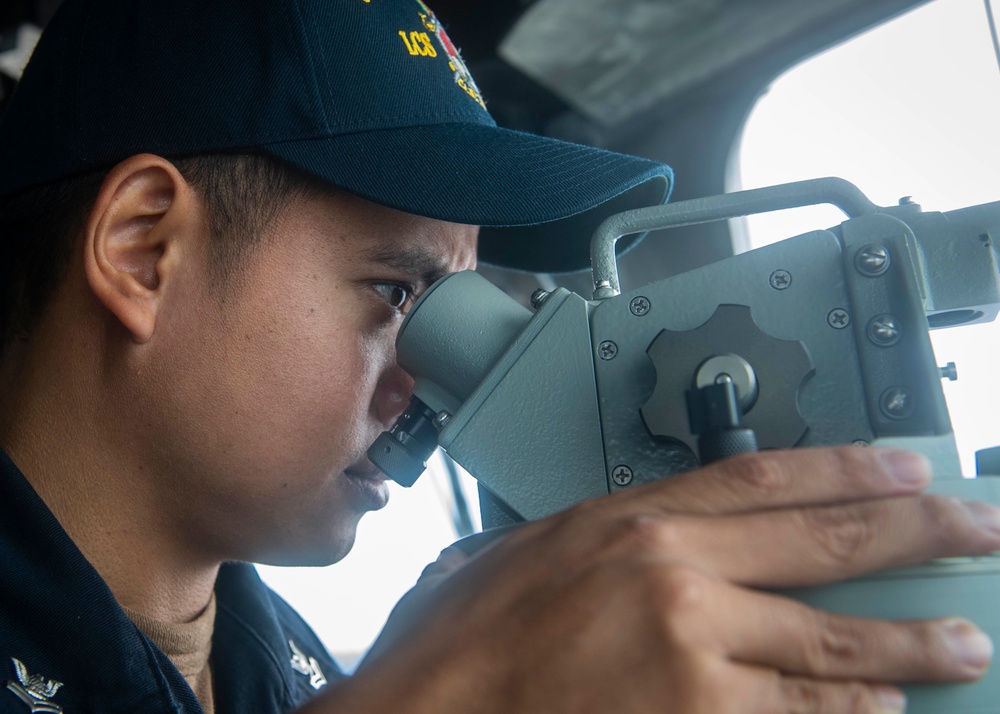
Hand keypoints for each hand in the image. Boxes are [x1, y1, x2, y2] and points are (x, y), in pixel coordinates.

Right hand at [305, 448, 999, 712]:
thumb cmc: (463, 645)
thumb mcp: (529, 553)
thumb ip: (605, 539)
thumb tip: (656, 535)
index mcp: (630, 523)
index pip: (765, 476)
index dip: (846, 467)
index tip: (904, 465)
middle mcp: (674, 576)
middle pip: (822, 541)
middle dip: (914, 531)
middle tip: (977, 527)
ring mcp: (693, 654)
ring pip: (830, 642)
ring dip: (906, 643)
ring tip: (960, 642)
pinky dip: (849, 711)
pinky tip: (883, 708)